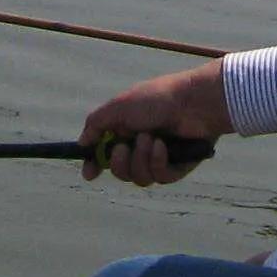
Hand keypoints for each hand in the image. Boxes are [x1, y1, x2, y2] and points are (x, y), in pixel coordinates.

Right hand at [82, 63, 229, 184]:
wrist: (195, 101)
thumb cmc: (157, 98)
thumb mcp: (119, 106)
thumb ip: (96, 124)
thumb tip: (82, 144)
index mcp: (126, 129)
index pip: (105, 154)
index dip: (95, 165)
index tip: (89, 173)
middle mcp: (141, 145)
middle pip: (120, 171)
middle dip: (119, 163)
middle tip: (124, 148)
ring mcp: (160, 157)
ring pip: (139, 177)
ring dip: (141, 159)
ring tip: (152, 139)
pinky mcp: (178, 167)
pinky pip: (160, 177)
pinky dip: (158, 162)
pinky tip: (164, 147)